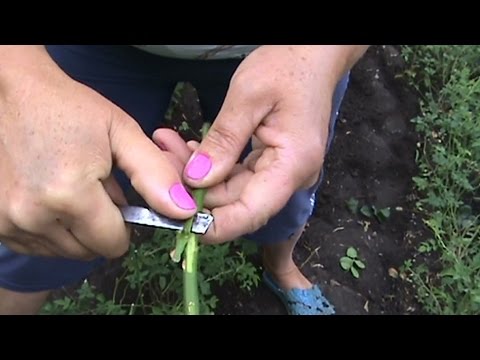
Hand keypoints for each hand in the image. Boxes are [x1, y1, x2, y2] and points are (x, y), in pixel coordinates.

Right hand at [0, 46, 196, 258]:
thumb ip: (155, 175)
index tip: (122, 202)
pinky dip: (53, 229)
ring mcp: (9, 222)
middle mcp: (34, 216)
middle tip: (96, 189)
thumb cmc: (71, 109)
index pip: (113, 244)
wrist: (14, 93)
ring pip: (64, 251)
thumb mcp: (122, 134)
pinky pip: (39, 244)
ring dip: (77, 230)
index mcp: (69, 195)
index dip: (126, 226)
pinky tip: (52, 196)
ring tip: (74, 189)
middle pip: (89, 251)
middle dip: (102, 227)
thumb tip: (184, 211)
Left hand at [183, 45, 367, 243]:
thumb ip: (223, 140)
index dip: (218, 226)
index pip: (253, 211)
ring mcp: (282, 169)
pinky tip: (190, 148)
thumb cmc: (287, 67)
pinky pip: (237, 173)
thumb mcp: (249, 96)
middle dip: (196, 189)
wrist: (312, 54)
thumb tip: (196, 180)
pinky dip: (212, 164)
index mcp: (293, 163)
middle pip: (238, 200)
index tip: (182, 225)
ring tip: (169, 147)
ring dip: (199, 174)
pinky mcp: (271, 161)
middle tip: (161, 161)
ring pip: (233, 187)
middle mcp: (291, 175)